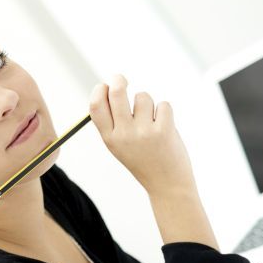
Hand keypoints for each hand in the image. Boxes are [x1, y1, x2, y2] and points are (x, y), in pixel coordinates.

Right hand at [89, 74, 198, 196]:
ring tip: (152, 122)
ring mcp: (144, 132)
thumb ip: (113, 123)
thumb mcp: (119, 146)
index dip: (99, 90)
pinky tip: (165, 128)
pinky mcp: (164, 130)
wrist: (166, 184)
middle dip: (118, 79)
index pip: (96, 106)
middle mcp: (124, 134)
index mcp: (110, 138)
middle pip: (117, 92)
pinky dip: (165, 112)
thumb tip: (110, 89)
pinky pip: (163, 105)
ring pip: (143, 97)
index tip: (105, 85)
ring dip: (148, 104)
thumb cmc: (142, 159)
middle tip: (121, 79)